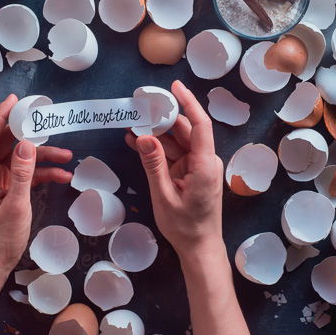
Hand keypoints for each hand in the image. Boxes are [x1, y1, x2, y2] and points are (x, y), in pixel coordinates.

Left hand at [0, 94, 72, 276]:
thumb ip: (22, 173)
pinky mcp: (7, 192)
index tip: (15, 99)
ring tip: (68, 157)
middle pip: (8, 145)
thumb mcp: (16, 205)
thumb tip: (27, 144)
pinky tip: (62, 176)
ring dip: (43, 157)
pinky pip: (25, 175)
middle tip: (48, 120)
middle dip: (30, 134)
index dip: (3, 116)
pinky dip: (42, 174)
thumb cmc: (1, 238)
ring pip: (21, 160)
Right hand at [125, 81, 223, 261]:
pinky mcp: (190, 173)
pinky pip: (173, 155)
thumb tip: (143, 136)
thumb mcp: (164, 196)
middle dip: (162, 118)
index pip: (199, 125)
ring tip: (131, 124)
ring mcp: (197, 167)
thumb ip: (154, 164)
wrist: (199, 248)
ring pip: (176, 142)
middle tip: (139, 107)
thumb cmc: (185, 227)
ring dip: (156, 134)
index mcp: (204, 165)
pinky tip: (136, 141)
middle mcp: (204, 161)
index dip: (188, 103)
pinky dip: (157, 149)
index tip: (174, 86)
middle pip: (184, 131)